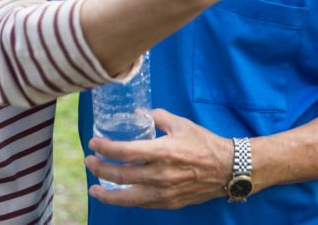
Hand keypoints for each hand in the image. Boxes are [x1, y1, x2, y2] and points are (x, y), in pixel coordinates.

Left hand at [86, 109, 233, 208]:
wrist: (227, 168)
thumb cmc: (204, 143)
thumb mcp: (181, 124)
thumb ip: (157, 117)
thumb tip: (139, 114)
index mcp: (163, 151)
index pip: (125, 151)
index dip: (105, 148)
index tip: (94, 143)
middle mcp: (160, 174)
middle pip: (120, 175)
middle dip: (100, 168)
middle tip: (90, 161)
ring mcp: (164, 192)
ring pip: (127, 197)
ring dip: (106, 193)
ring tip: (94, 188)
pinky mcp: (168, 202)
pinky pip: (141, 203)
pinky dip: (126, 199)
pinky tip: (119, 194)